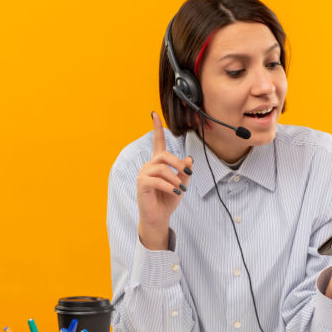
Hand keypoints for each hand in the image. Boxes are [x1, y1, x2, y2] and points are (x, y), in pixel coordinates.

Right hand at [136, 112, 192, 249]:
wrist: (158, 217)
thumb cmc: (167, 200)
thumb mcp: (180, 184)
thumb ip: (184, 171)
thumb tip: (190, 158)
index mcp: (158, 163)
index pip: (157, 142)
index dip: (157, 128)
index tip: (154, 114)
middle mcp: (149, 166)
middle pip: (163, 155)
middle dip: (177, 163)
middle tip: (187, 173)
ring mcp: (144, 174)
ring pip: (161, 168)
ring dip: (174, 178)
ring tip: (181, 188)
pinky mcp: (142, 184)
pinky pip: (156, 181)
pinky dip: (168, 186)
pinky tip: (175, 192)